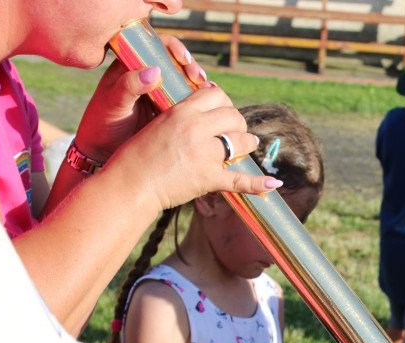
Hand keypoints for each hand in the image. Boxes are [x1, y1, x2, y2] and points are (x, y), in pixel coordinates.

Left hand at [74, 35, 207, 162]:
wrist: (103, 152)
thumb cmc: (102, 123)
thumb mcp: (113, 102)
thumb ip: (129, 85)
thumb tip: (154, 71)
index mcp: (130, 67)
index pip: (154, 47)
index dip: (171, 48)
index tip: (182, 59)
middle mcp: (147, 78)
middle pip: (174, 63)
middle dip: (190, 67)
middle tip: (198, 77)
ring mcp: (159, 95)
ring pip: (183, 82)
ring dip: (198, 84)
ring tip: (208, 90)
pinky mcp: (168, 112)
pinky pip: (186, 102)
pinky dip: (200, 101)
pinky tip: (209, 103)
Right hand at [108, 84, 277, 211]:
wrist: (129, 185)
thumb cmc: (137, 155)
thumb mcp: (157, 124)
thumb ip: (181, 115)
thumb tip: (203, 108)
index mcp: (181, 111)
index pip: (216, 94)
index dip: (223, 102)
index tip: (222, 111)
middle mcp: (196, 129)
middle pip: (233, 116)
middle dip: (237, 123)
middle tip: (235, 131)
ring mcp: (205, 154)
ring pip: (242, 141)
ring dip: (247, 143)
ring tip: (248, 146)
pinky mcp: (209, 179)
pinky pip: (241, 180)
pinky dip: (259, 183)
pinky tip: (274, 183)